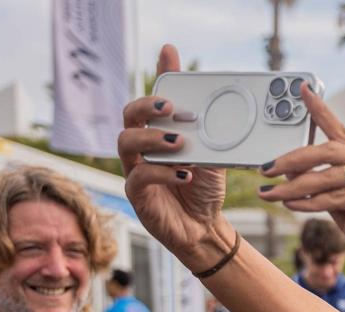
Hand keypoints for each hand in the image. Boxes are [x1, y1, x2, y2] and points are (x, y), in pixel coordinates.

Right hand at [118, 44, 230, 266]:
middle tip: (170, 108)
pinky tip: (185, 175)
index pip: (154, 100)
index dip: (158, 76)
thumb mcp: (214, 159)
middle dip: (147, 106)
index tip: (169, 53)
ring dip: (153, 138)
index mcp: (159, 134)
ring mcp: (135, 169)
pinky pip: (140, 177)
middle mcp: (142, 148)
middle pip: (129, 116)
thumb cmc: (204, 190)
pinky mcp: (137, 194)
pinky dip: (163, 173)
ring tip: (179, 143)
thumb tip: (218, 113)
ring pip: (126, 142)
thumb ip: (210, 137)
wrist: (204, 227)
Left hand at [257, 87, 344, 303]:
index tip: (302, 90)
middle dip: (293, 158)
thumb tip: (300, 181)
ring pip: (330, 176)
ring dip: (294, 185)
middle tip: (266, 168)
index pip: (344, 134)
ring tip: (269, 193)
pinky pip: (339, 197)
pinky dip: (311, 202)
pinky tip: (292, 205)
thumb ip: (332, 194)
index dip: (321, 111)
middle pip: (330, 151)